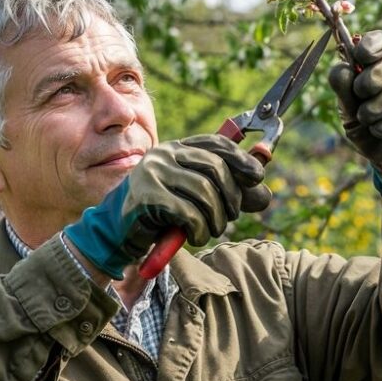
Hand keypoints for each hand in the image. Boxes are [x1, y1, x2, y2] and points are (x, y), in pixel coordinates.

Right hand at [64, 134, 270, 278]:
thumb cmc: (159, 216)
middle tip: (230, 217)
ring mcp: (153, 173)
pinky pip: (188, 212)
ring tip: (210, 231)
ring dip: (216, 219)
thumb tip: (265, 194)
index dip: (241, 159)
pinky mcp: (147, 196)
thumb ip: (229, 195)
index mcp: (176, 148)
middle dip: (231, 197)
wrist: (116, 234)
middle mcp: (164, 154)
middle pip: (215, 168)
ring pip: (205, 192)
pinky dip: (199, 229)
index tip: (258, 176)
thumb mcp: (197, 201)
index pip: (216, 144)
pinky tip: (194, 236)